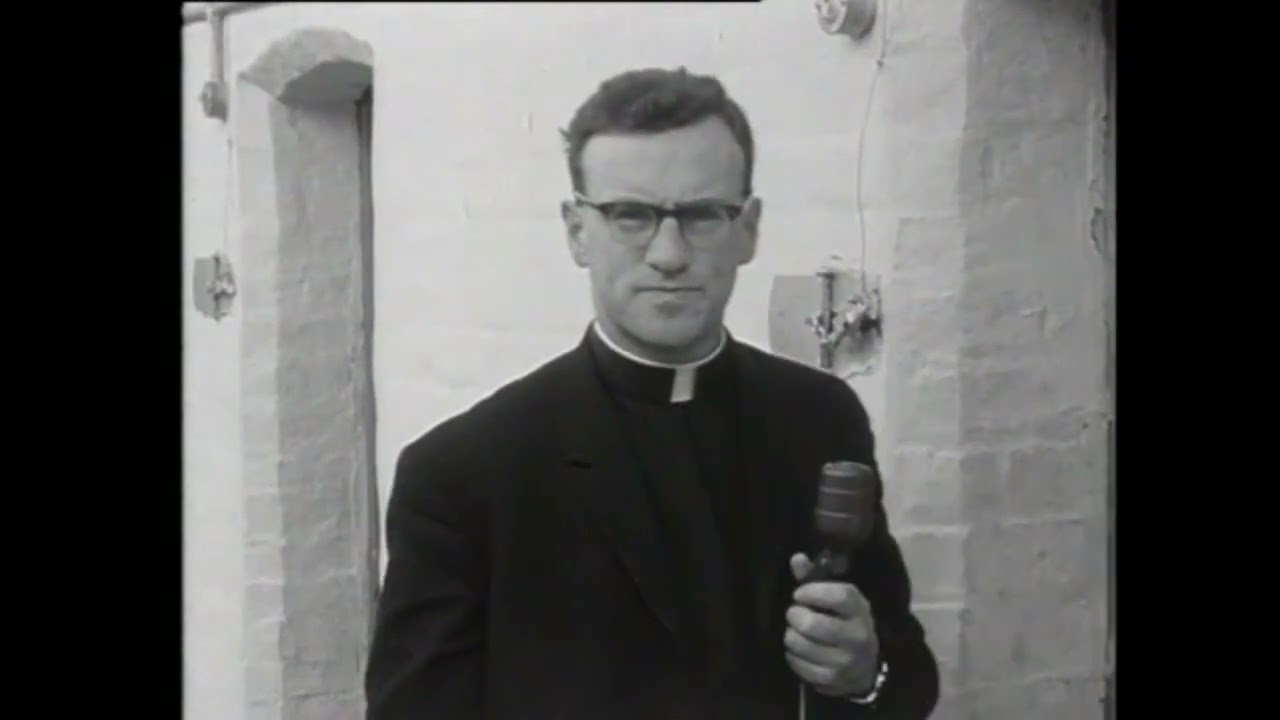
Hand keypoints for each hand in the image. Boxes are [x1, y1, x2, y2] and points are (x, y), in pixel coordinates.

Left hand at [784, 553, 879, 696]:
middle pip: (814, 624)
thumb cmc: (844, 621)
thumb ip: (814, 577)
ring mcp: (846, 661)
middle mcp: (858, 635)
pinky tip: (797, 650)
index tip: (798, 594)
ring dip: (791, 636)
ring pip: (802, 645)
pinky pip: (799, 665)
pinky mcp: (833, 680)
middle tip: (793, 614)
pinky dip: (792, 656)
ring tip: (794, 632)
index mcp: (860, 609)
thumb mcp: (836, 598)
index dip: (813, 592)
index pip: (839, 597)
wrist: (864, 665)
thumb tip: (796, 558)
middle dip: (795, 616)